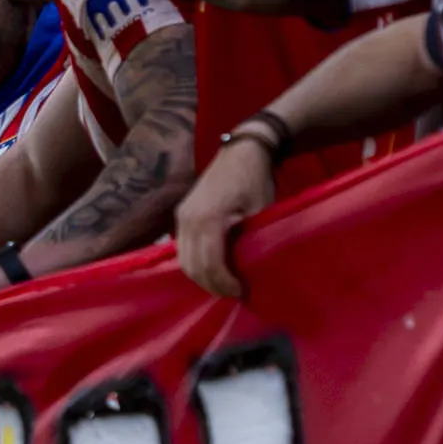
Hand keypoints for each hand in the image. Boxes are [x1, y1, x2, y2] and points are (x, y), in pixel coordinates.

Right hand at [174, 138, 277, 299]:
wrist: (243, 150)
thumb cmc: (256, 179)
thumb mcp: (260, 212)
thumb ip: (249, 241)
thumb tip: (247, 271)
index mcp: (207, 218)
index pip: (210, 264)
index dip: (224, 283)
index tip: (241, 291)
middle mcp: (187, 219)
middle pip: (192, 266)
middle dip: (212, 285)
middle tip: (233, 293)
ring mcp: (181, 216)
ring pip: (183, 260)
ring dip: (202, 276)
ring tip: (223, 284)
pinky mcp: (181, 214)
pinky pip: (182, 248)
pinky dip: (195, 263)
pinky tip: (213, 268)